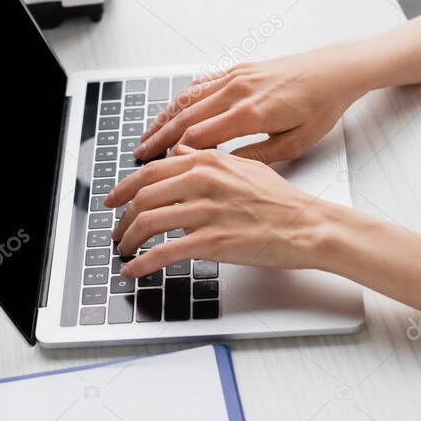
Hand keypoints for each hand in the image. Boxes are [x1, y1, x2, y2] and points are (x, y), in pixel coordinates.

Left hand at [104, 146, 336, 277]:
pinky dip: (142, 263)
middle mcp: (201, 182)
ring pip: (147, 223)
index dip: (124, 187)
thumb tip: (180, 149)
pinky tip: (133, 270)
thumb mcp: (242, 165)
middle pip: (142, 197)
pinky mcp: (212, 242)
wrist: (306, 226)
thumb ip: (206, 157)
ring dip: (128, 240)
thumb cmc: (280, 200)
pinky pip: (164, 253)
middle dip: (122, 217)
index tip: (113, 200)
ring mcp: (205, 212)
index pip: (151, 171)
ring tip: (123, 251)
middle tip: (115, 230)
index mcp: (206, 162)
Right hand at [135, 45, 373, 163]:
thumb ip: (257, 155)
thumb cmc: (321, 107)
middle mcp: (238, 91)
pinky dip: (182, 99)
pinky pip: (201, 84)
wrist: (335, 70)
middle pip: (185, 117)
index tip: (161, 169)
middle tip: (138, 155)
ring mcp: (235, 77)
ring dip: (163, 118)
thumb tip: (224, 166)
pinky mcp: (238, 69)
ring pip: (187, 98)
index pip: (200, 136)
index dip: (176, 154)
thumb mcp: (295, 142)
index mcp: (251, 113)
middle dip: (158, 138)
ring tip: (146, 135)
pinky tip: (172, 111)